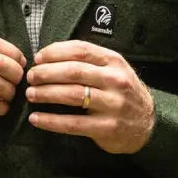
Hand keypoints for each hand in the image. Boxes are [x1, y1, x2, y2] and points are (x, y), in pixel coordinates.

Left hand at [26, 40, 155, 153]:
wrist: (146, 125)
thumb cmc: (121, 94)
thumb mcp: (114, 70)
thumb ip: (89, 61)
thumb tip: (49, 56)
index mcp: (114, 62)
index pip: (80, 50)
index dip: (55, 52)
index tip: (38, 58)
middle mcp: (116, 81)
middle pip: (73, 71)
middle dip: (46, 73)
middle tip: (30, 77)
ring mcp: (113, 104)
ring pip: (72, 95)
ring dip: (46, 93)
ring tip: (31, 94)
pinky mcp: (107, 127)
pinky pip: (73, 123)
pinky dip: (51, 121)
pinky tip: (36, 118)